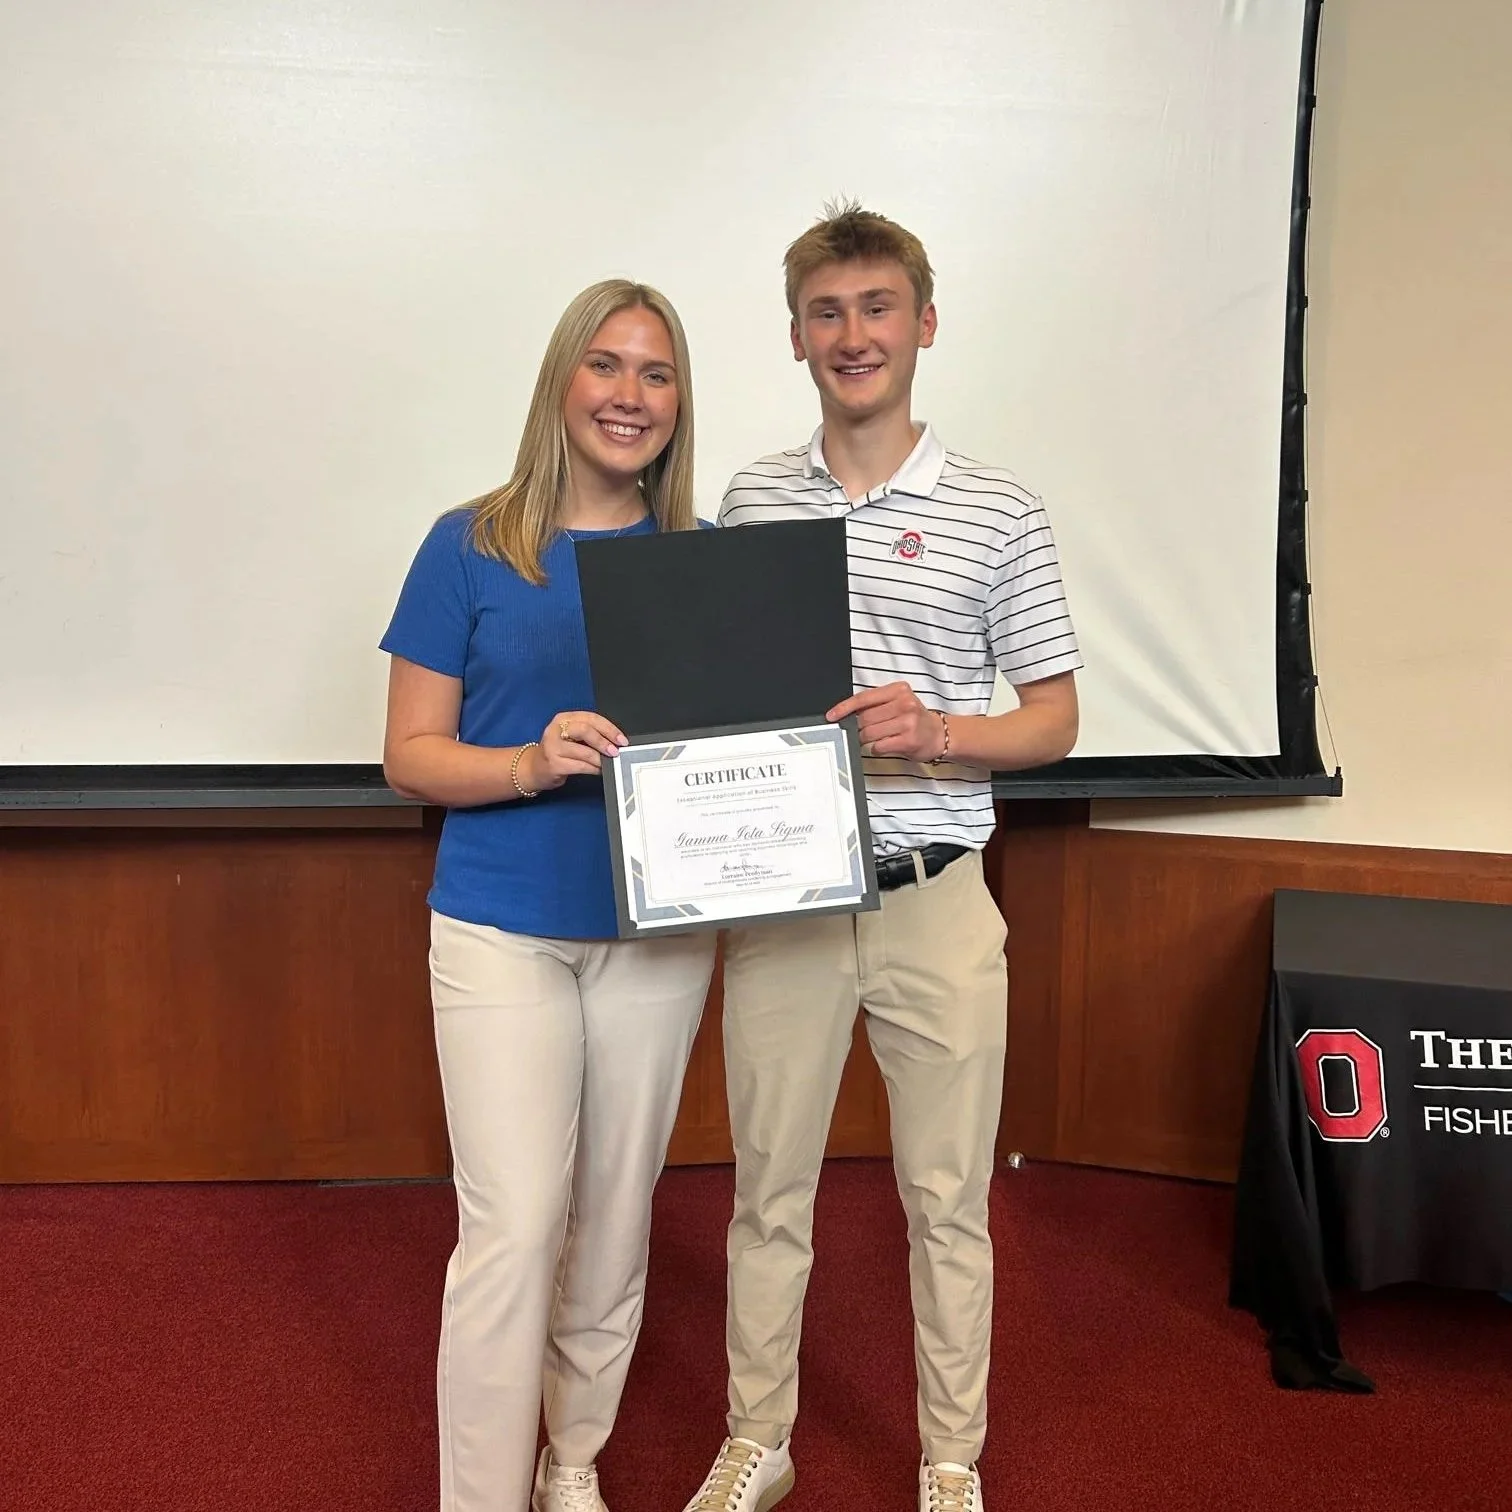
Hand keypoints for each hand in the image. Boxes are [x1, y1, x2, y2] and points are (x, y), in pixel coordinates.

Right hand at [524, 710, 626, 790]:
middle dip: (604, 741)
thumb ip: (589, 734)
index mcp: (563, 718)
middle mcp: (556, 730)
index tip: (621, 739)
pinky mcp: (554, 764)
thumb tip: (614, 742)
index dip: (609, 728)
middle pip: (585, 730)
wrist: (534, 768)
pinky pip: (580, 766)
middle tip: (615, 751)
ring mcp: (553, 747)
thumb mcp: (570, 736)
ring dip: (600, 759)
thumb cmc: (558, 751)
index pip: (590, 718)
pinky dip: (593, 769)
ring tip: (607, 763)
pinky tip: (598, 770)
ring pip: (584, 751)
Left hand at [827, 681, 946, 762]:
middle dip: (857, 727)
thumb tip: (848, 713)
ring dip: (865, 739)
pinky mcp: (908, 740)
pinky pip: (878, 746)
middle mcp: (904, 704)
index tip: (832, 715)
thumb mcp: (899, 702)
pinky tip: (884, 745)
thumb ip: (877, 704)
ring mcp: (907, 722)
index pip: (864, 698)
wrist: (939, 735)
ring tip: (874, 739)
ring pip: (869, 733)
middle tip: (860, 731)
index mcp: (899, 690)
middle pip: (864, 717)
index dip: (844, 707)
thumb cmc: (915, 719)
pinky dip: (876, 748)